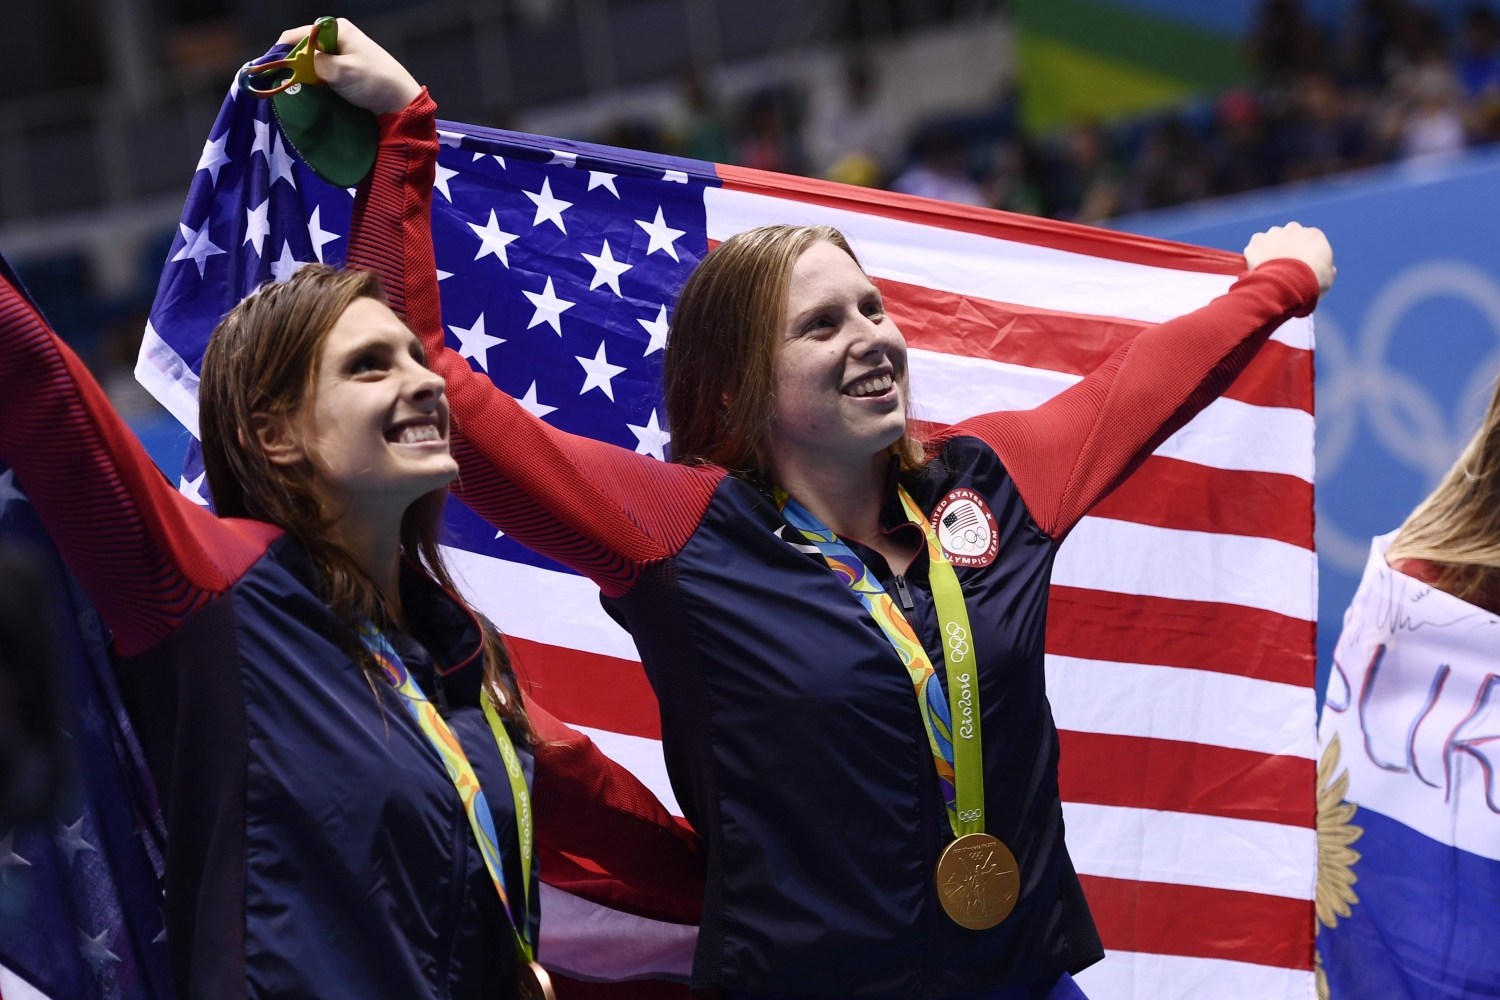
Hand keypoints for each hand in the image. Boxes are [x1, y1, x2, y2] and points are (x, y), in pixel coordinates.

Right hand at [275, 19, 419, 116]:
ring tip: (294, 88)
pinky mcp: (346, 67)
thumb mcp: (339, 71)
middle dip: (293, 63)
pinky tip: (311, 90)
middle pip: (304, 47)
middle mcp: (337, 36)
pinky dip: (316, 79)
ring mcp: (342, 52)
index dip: (282, 51)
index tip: (271, 69)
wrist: (400, 99)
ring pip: (312, 61)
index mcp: (336, 29)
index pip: (298, 34)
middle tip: (282, 82)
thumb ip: (314, 63)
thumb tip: (294, 63)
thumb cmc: (373, 80)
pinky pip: (323, 70)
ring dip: (305, 74)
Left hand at [1243, 222, 1335, 294]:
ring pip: (1270, 239)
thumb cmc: (1312, 281)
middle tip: (1282, 265)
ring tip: (1268, 268)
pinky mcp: (1258, 241)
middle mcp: (1294, 229)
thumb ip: (1325, 266)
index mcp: (1314, 235)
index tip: (1298, 263)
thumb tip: (1324, 268)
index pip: (1307, 239)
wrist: (1290, 283)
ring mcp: (1274, 233)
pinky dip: (1254, 255)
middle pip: (1288, 235)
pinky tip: (1257, 268)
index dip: (1302, 251)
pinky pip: (1254, 246)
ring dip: (1268, 249)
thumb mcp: (1328, 275)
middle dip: (1285, 246)